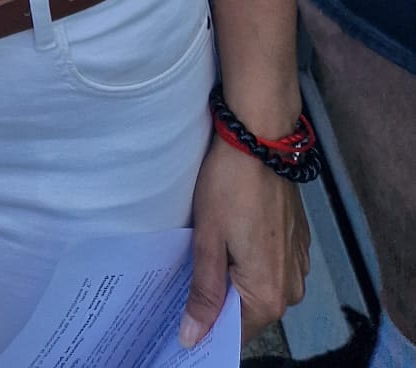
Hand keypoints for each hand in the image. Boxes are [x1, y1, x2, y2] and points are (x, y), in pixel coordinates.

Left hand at [180, 135, 309, 346]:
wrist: (262, 141)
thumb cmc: (229, 187)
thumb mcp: (208, 240)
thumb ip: (203, 294)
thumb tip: (192, 339)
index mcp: (268, 294)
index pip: (234, 334)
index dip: (207, 330)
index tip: (182, 324)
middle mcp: (291, 288)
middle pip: (248, 313)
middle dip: (219, 304)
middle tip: (185, 289)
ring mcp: (299, 266)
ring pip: (260, 289)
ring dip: (235, 281)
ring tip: (204, 261)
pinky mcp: (298, 245)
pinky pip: (272, 268)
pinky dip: (251, 263)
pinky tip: (229, 243)